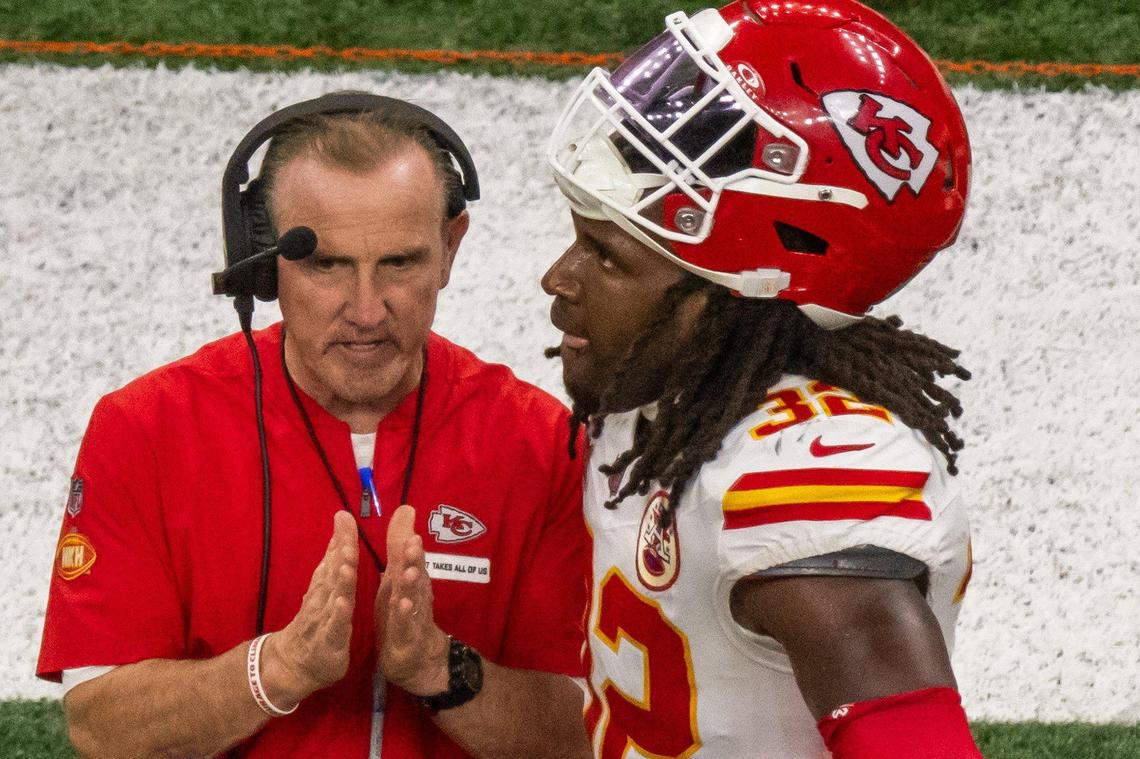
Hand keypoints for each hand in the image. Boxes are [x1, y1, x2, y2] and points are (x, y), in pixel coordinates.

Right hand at [261, 510, 357, 706]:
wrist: (293, 664)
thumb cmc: (316, 621)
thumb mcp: (326, 587)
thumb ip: (334, 557)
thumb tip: (341, 524)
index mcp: (326, 586)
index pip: (334, 559)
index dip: (341, 539)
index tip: (345, 517)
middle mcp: (323, 599)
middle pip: (333, 573)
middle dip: (341, 553)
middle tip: (348, 533)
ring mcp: (324, 620)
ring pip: (334, 598)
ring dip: (340, 582)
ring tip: (346, 564)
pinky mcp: (329, 642)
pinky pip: (334, 628)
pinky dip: (337, 616)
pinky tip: (342, 604)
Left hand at [375, 504, 449, 696]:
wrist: (415, 657)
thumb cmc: (402, 611)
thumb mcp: (398, 576)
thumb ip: (400, 545)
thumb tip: (406, 508)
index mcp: (410, 582)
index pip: (411, 563)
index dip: (411, 549)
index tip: (412, 534)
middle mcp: (415, 597)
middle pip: (415, 577)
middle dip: (415, 562)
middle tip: (414, 545)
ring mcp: (412, 619)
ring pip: (413, 600)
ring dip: (411, 588)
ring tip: (409, 574)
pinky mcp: (406, 640)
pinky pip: (405, 628)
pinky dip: (404, 618)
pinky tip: (401, 608)